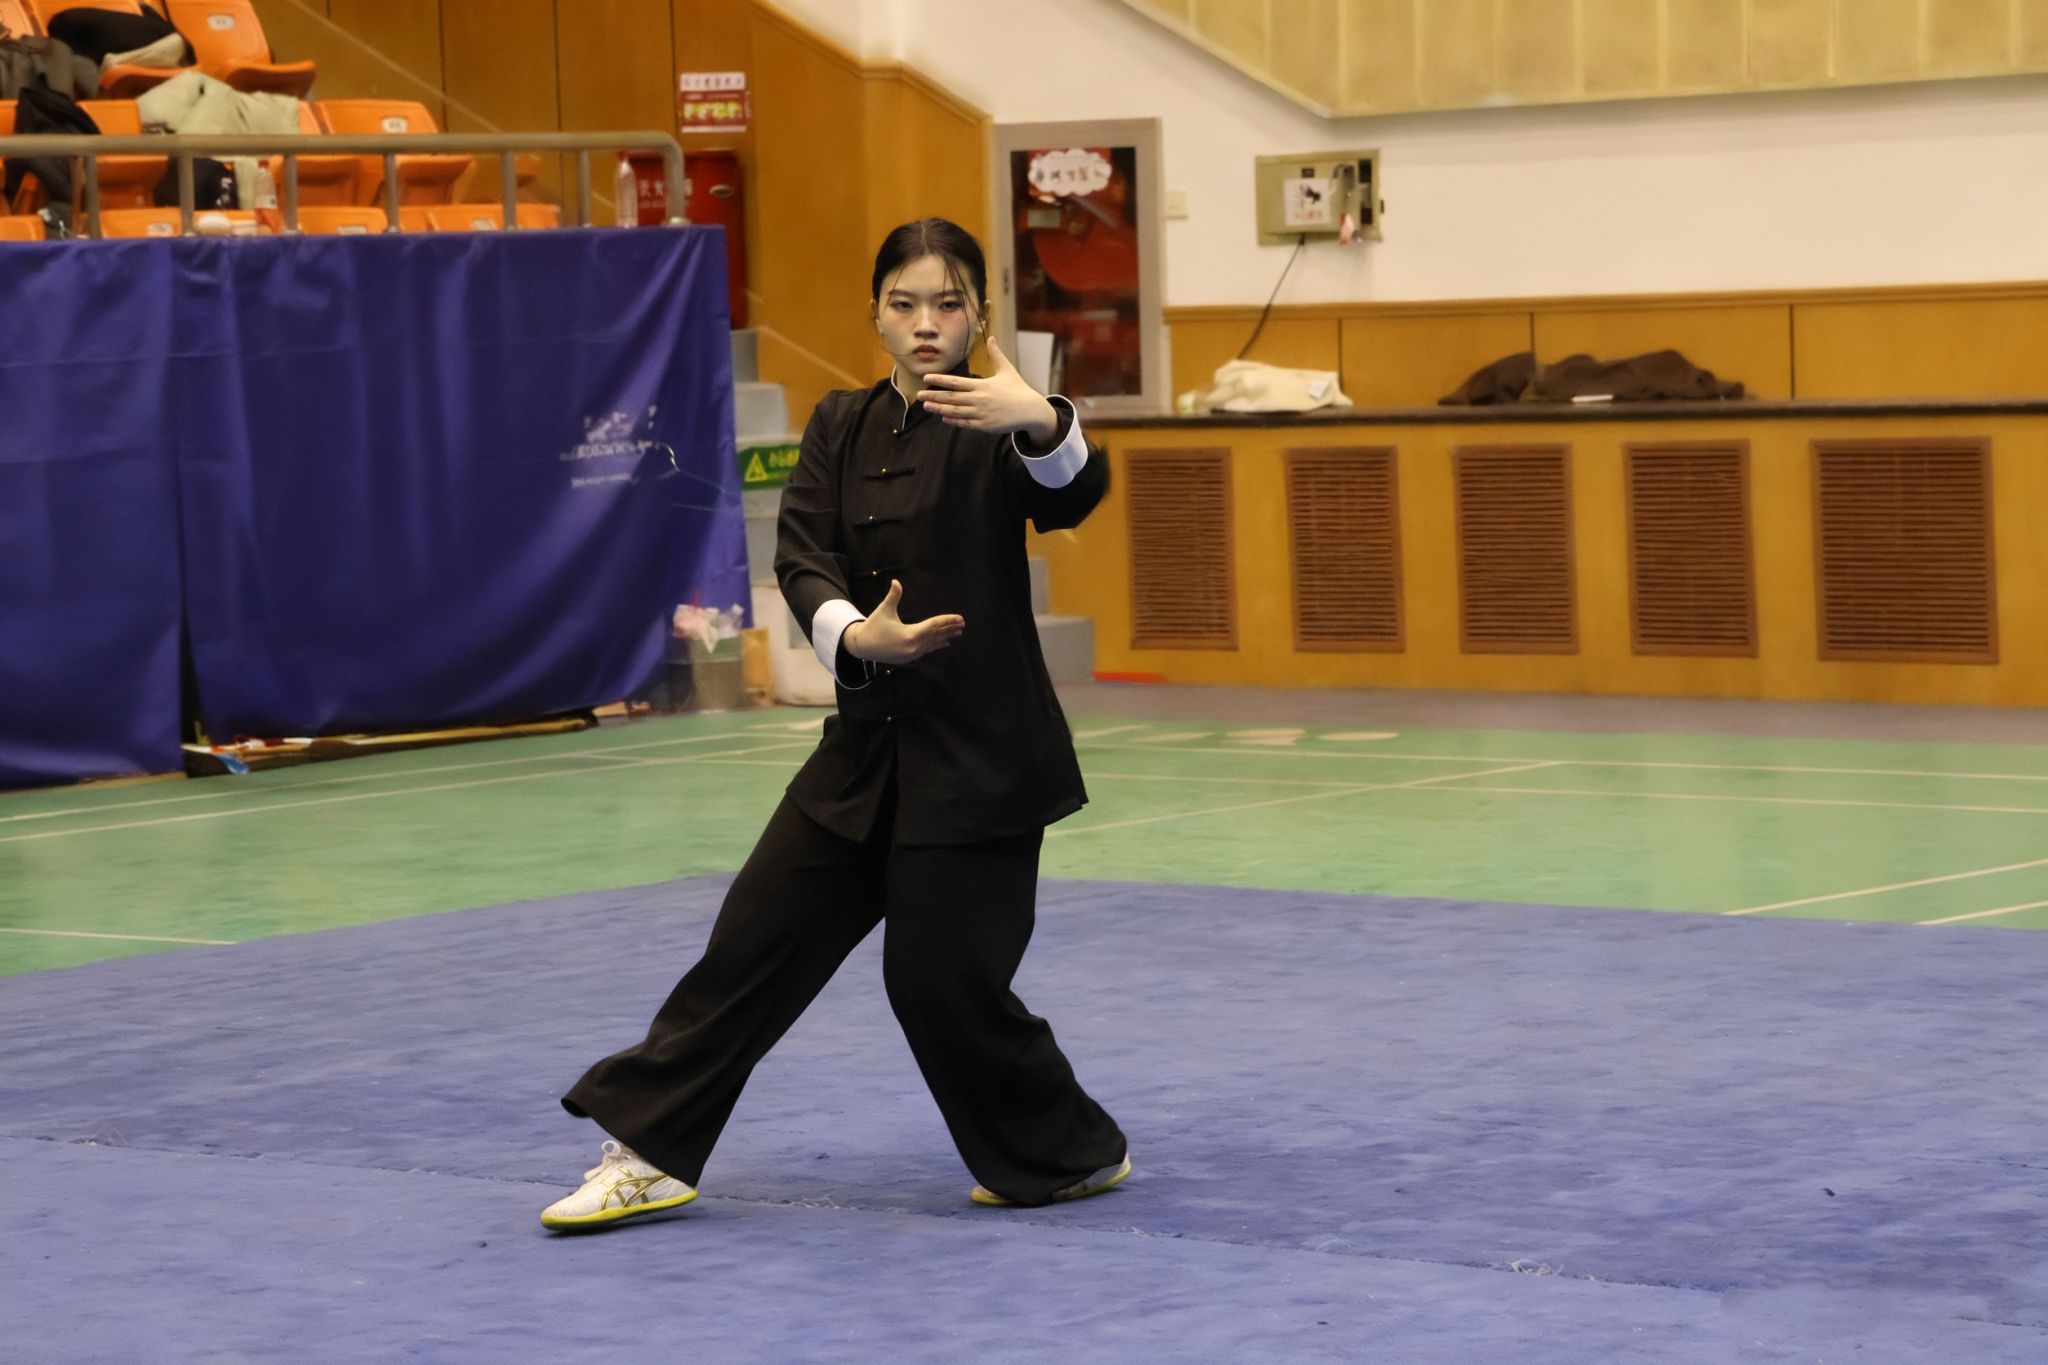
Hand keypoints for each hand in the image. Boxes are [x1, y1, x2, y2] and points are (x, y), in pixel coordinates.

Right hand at [845, 579, 963, 664]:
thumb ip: (893, 596)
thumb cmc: (873, 626)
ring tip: (958, 632)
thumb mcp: (884, 610)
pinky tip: (945, 644)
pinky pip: (927, 650)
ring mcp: (912, 654)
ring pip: (933, 644)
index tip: (959, 618)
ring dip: (945, 637)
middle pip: (936, 635)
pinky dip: (936, 645)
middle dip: (950, 629)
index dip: (947, 621)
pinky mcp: (908, 658)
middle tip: (963, 623)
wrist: (861, 647)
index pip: (934, 626)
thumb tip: (896, 581)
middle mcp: (914, 646)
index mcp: (910, 635)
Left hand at [915, 339, 1057, 441]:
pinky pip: (965, 423)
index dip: (940, 380)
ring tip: (926, 406)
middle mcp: (979, 399)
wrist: (1030, 411)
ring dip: (939, 409)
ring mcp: (981, 413)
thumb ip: (996, 355)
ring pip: (955, 411)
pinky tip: (943, 417)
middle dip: (933, 396)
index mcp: (982, 385)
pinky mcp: (984, 425)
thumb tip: (992, 337)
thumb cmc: (1018, 389)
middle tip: (918, 395)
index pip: (956, 382)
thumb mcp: (1007, 370)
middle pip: (951, 398)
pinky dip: (953, 420)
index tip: (927, 378)